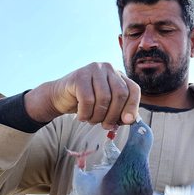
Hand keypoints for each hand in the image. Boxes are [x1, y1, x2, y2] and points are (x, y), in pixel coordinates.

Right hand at [24, 63, 140, 128]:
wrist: (60, 97)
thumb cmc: (86, 103)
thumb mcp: (106, 107)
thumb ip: (119, 112)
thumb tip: (130, 120)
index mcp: (118, 75)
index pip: (133, 89)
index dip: (132, 106)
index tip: (126, 121)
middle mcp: (108, 68)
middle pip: (120, 94)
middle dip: (113, 115)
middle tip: (106, 126)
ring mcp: (94, 69)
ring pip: (104, 98)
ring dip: (98, 116)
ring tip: (91, 120)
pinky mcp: (79, 75)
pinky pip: (88, 100)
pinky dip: (86, 113)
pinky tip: (82, 116)